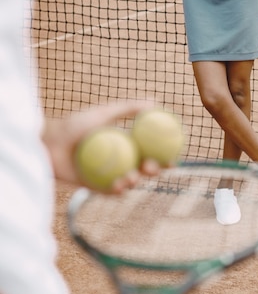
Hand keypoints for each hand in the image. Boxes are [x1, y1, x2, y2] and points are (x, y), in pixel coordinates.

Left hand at [43, 99, 160, 192]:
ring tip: (132, 176)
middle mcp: (119, 159)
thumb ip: (128, 108)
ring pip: (128, 181)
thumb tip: (155, 102)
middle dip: (153, 171)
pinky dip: (116, 190)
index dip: (163, 157)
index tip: (172, 158)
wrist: (49, 142)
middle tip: (152, 167)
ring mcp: (107, 174)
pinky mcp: (94, 187)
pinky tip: (119, 186)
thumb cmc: (74, 124)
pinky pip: (109, 191)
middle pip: (142, 168)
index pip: (149, 151)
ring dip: (134, 181)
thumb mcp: (103, 112)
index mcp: (124, 143)